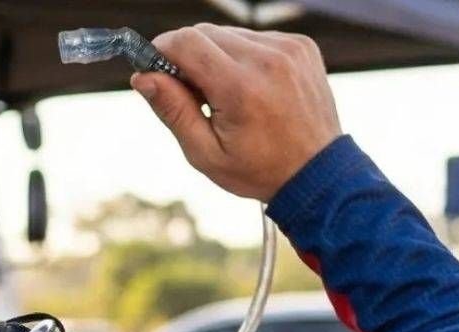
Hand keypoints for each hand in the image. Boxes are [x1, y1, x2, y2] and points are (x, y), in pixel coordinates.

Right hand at [132, 24, 341, 202]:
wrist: (315, 171)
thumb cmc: (257, 170)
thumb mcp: (205, 153)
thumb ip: (174, 111)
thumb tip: (143, 78)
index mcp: (241, 87)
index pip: (187, 42)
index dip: (162, 50)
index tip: (152, 68)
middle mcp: (267, 58)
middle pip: (205, 33)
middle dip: (186, 57)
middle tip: (189, 93)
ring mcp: (289, 47)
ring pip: (229, 34)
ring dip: (215, 58)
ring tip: (223, 97)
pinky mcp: (301, 45)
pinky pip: (256, 38)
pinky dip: (242, 57)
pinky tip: (248, 89)